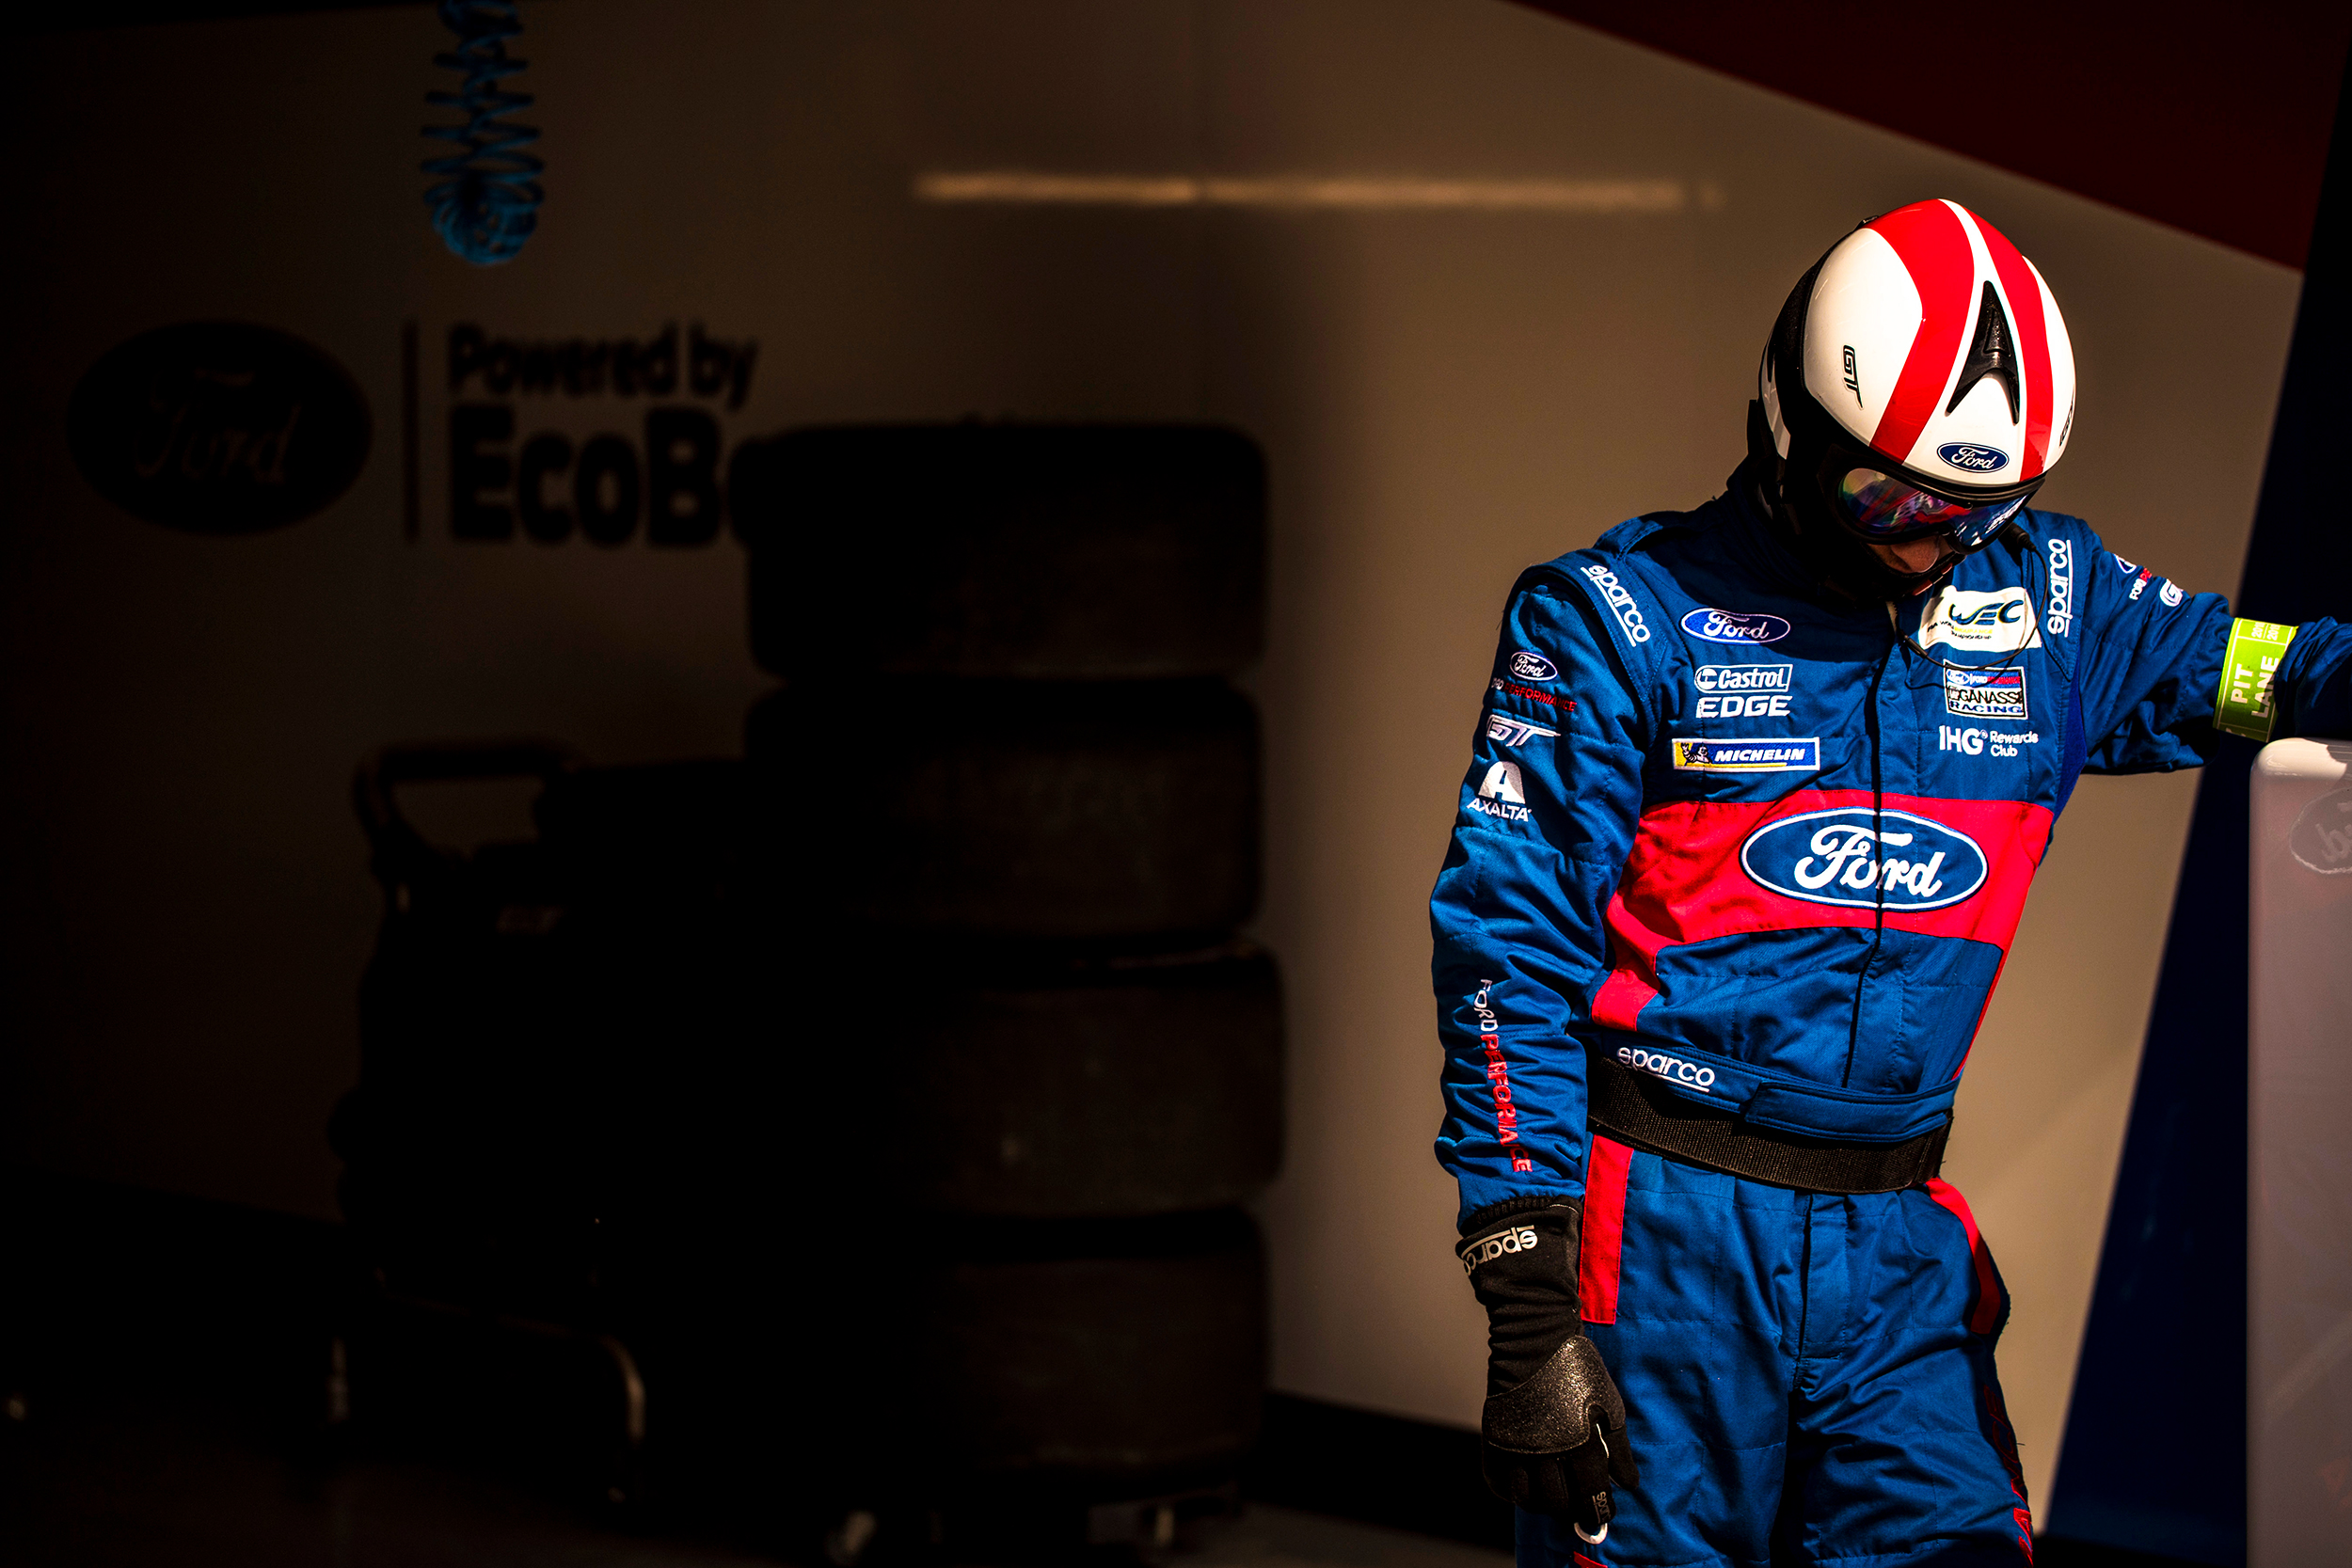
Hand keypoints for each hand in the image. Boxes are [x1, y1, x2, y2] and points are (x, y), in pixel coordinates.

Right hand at [1457, 1204, 1637, 1540]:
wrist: (1533, 1337)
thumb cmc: (1577, 1367)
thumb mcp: (1609, 1404)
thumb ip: (1618, 1448)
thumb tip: (1628, 1482)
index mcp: (1579, 1442)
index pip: (1591, 1496)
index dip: (1599, 1510)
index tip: (1601, 1512)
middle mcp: (1546, 1450)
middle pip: (1557, 1504)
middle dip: (1570, 1511)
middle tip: (1576, 1506)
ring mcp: (1517, 1445)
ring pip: (1526, 1499)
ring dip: (1540, 1504)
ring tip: (1550, 1495)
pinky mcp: (1495, 1437)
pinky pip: (1497, 1482)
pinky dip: (1510, 1492)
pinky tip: (1523, 1486)